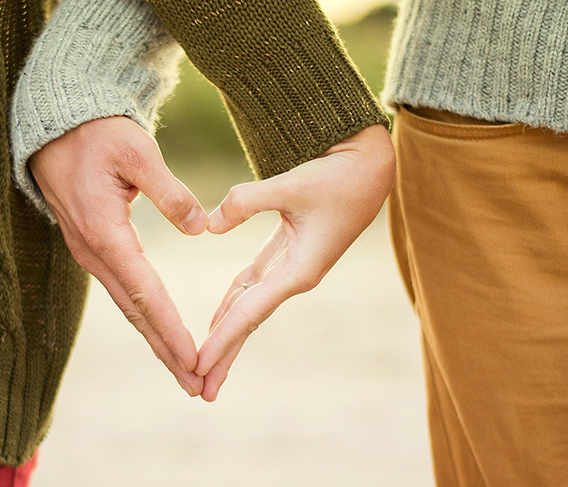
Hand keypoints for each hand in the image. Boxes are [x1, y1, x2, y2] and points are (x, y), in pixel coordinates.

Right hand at [28, 116, 207, 395]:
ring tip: (184, 370)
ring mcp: (90, 252)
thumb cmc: (97, 134)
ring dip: (156, 340)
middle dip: (166, 351)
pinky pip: (122, 291)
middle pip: (136, 312)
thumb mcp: (137, 151)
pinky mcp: (93, 247)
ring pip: (128, 306)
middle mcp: (94, 252)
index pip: (145, 292)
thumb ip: (169, 191)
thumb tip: (200, 228)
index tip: (194, 359)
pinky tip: (160, 332)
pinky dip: (144, 317)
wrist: (55, 127)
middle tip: (196, 385)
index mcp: (105, 232)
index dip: (171, 329)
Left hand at [196, 124, 394, 400]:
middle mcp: (294, 277)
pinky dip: (232, 304)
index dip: (222, 340)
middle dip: (224, 355)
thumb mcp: (291, 184)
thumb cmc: (337, 176)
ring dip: (226, 335)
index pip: (250, 313)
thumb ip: (246, 202)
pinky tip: (217, 320)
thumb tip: (209, 226)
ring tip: (204, 365)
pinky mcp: (286, 254)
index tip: (198, 366)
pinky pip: (253, 286)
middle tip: (199, 390)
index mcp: (299, 270)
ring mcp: (291, 268)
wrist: (369, 167)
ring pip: (249, 308)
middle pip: (249, 322)